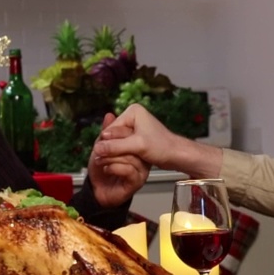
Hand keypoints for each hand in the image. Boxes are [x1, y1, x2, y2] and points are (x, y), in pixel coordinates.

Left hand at [86, 113, 150, 206]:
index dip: (116, 134)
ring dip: (111, 158)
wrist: (97, 191)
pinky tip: (107, 169)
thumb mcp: (101, 146)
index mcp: (135, 146)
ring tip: (100, 161)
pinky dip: (114, 168)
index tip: (102, 139)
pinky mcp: (138, 181)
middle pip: (133, 145)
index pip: (131, 133)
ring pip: (131, 157)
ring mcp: (142, 169)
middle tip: (98, 151)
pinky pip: (129, 170)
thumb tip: (109, 114)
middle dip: (112, 146)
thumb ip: (106, 132)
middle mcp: (142, 157)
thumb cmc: (101, 169)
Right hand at [92, 103, 223, 179]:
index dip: (106, 143)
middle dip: (111, 148)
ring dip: (115, 152)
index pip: (111, 128)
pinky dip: (122, 154)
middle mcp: (133, 117)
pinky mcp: (137, 138)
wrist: (177, 155)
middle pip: (113, 135)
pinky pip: (123, 146)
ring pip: (117, 142)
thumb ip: (116, 147)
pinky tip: (122, 161)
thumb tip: (96, 149)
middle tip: (104, 160)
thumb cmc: (162, 147)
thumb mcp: (137, 146)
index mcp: (133, 111)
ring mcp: (135, 127)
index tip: (100, 155)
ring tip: (113, 162)